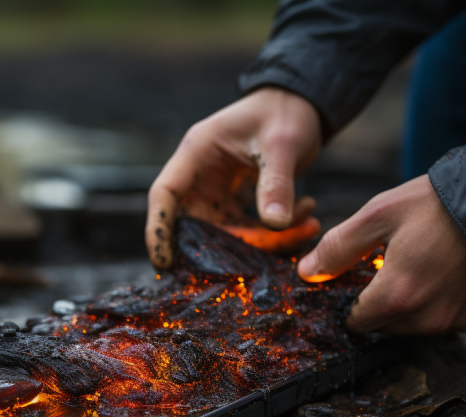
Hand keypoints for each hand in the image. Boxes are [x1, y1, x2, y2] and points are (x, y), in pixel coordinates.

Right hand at [145, 87, 323, 268]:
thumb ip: (277, 182)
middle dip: (230, 246)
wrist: (301, 104)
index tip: (164, 262)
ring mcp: (217, 191)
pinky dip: (275, 232)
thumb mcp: (282, 144)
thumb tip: (276, 225)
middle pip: (197, 224)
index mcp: (197, 153)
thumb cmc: (284, 112)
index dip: (158, 230)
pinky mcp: (236, 201)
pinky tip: (306, 217)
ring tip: (307, 225)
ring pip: (227, 232)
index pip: (165, 194)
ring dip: (264, 240)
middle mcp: (201, 176)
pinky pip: (248, 228)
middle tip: (271, 248)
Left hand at [297, 175, 465, 333]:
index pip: (357, 322)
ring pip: (415, 324)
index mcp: (397, 297)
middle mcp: (427, 320)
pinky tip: (446, 269)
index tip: (357, 279)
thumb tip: (307, 272)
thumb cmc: (442, 204)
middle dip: (382, 299)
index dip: (352, 300)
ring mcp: (457, 322)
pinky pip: (445, 318)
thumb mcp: (380, 214)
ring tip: (421, 260)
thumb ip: (338, 247)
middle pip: (385, 324)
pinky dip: (439, 301)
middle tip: (392, 261)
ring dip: (410, 302)